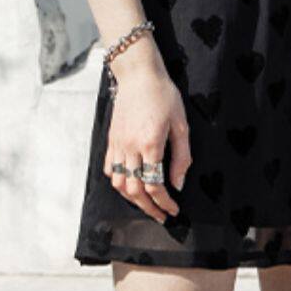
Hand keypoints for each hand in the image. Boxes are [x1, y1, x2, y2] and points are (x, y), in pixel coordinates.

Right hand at [105, 49, 190, 225]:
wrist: (138, 75)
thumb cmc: (164, 95)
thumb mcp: (181, 124)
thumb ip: (181, 157)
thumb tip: (179, 184)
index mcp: (150, 144)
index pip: (155, 186)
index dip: (165, 203)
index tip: (173, 210)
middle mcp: (130, 148)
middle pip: (135, 191)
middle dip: (149, 209)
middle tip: (161, 216)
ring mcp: (118, 145)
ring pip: (119, 184)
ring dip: (132, 199)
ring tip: (146, 205)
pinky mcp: (111, 140)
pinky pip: (109, 169)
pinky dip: (118, 182)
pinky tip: (130, 185)